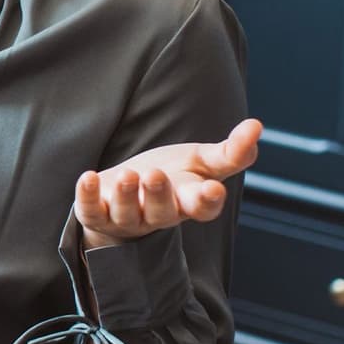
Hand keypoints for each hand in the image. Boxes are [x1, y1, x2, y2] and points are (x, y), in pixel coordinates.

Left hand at [74, 119, 261, 249]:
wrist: (128, 192)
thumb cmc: (172, 175)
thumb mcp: (201, 162)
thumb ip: (230, 152)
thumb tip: (256, 125)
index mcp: (188, 202)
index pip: (203, 208)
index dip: (208, 201)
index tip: (212, 189)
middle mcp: (159, 214)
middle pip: (162, 213)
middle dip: (158, 195)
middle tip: (154, 174)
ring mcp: (127, 217)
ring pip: (128, 214)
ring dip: (126, 195)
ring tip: (127, 175)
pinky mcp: (97, 214)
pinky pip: (92, 211)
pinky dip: (88, 196)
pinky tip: (87, 176)